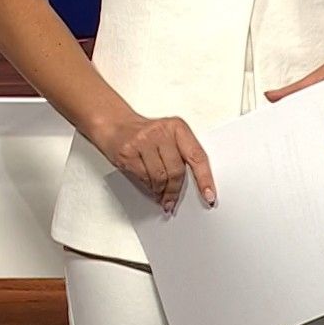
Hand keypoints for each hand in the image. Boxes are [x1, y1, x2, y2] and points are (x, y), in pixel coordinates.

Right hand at [89, 113, 214, 214]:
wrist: (114, 123)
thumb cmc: (144, 133)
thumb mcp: (167, 136)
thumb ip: (180, 155)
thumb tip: (192, 185)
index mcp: (177, 128)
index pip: (197, 156)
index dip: (205, 179)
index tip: (209, 195)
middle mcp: (162, 132)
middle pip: (177, 171)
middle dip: (175, 191)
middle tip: (172, 201)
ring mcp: (144, 141)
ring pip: (160, 177)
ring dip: (161, 192)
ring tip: (161, 196)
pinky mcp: (129, 152)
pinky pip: (143, 177)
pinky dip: (149, 187)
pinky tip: (151, 188)